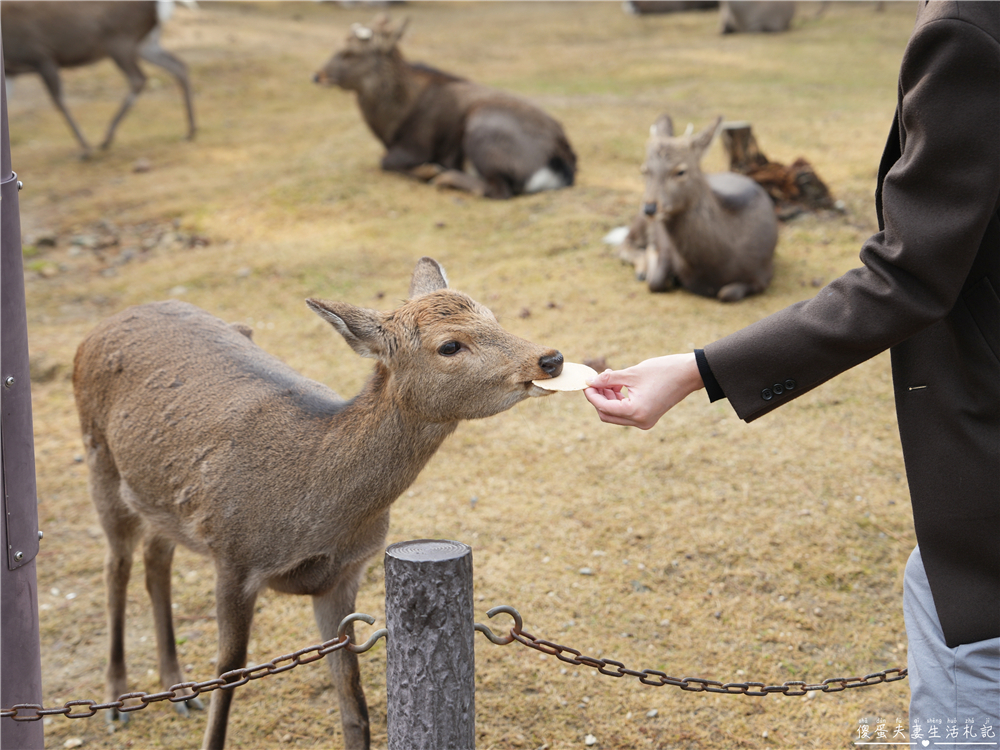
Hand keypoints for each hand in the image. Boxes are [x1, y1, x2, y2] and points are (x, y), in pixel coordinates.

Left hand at [583, 353, 703, 429]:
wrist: (689, 373)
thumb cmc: (662, 370)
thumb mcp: (631, 373)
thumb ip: (608, 379)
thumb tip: (590, 382)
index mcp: (635, 412)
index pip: (603, 407)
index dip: (591, 395)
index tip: (586, 382)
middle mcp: (640, 421)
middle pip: (607, 415)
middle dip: (598, 398)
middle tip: (596, 380)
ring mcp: (645, 422)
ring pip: (616, 414)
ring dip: (608, 398)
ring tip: (609, 378)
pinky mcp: (648, 417)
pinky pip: (626, 412)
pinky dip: (619, 400)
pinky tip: (618, 385)